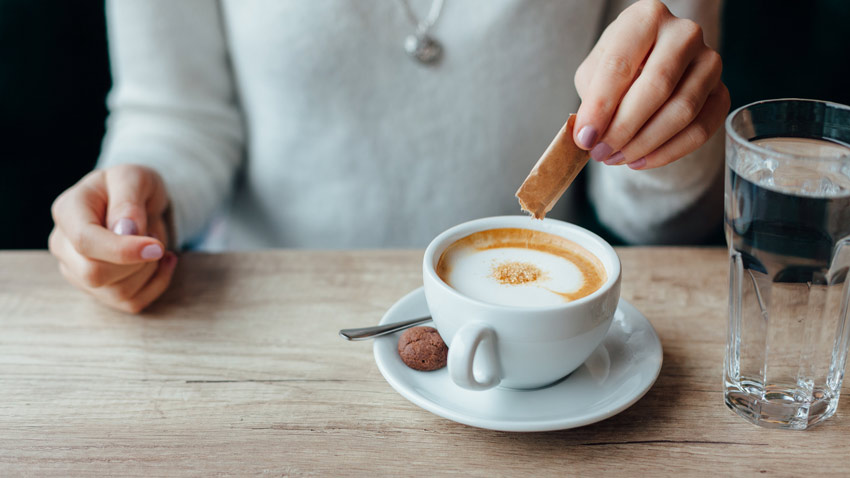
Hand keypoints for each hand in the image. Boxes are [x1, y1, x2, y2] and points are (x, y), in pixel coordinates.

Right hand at [49, 164, 176, 312]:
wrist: (138, 200)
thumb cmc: (132, 186)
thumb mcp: (133, 177)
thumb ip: (127, 200)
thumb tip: (125, 230)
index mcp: (67, 212)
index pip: (85, 242)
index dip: (122, 250)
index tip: (156, 246)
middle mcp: (64, 246)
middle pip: (94, 274)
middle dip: (136, 262)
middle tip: (154, 239)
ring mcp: (77, 271)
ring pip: (116, 292)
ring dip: (149, 271)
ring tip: (156, 245)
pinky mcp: (98, 290)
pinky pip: (131, 302)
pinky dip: (157, 284)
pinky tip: (163, 262)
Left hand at [573, 0, 729, 169]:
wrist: (651, 63)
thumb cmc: (619, 66)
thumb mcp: (594, 71)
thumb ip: (591, 98)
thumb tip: (589, 136)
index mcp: (646, 18)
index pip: (620, 65)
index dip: (600, 106)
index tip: (585, 138)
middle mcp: (684, 34)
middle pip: (656, 88)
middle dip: (623, 129)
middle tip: (600, 153)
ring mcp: (710, 62)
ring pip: (682, 112)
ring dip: (644, 144)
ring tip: (616, 158)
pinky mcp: (722, 92)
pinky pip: (701, 130)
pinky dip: (667, 152)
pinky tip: (640, 160)